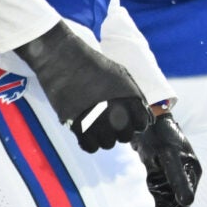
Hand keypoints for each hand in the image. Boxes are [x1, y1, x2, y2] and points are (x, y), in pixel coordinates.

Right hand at [15, 24, 153, 152]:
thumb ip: (134, 95)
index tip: (128, 119)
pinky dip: (89, 143)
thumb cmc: (93, 64)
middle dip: (120, 131)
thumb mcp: (122, 75)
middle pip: (126, 137)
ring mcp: (97, 122)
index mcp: (130, 99)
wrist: (62, 58)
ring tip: (96, 124)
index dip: (135, 123)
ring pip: (108, 144)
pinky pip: (90, 147)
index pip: (142, 124)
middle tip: (110, 122)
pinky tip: (86, 132)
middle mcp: (117, 113)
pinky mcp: (77, 126)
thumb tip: (144, 114)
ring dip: (103, 137)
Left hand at [137, 107, 201, 206]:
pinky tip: (131, 197)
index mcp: (191, 172)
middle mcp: (183, 175)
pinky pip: (152, 187)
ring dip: (149, 202)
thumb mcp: (168, 157)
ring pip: (160, 195)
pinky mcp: (158, 169)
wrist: (147, 117)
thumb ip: (177, 179)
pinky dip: (144, 192)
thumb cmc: (160, 135)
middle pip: (171, 200)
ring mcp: (170, 172)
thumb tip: (187, 202)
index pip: (183, 201)